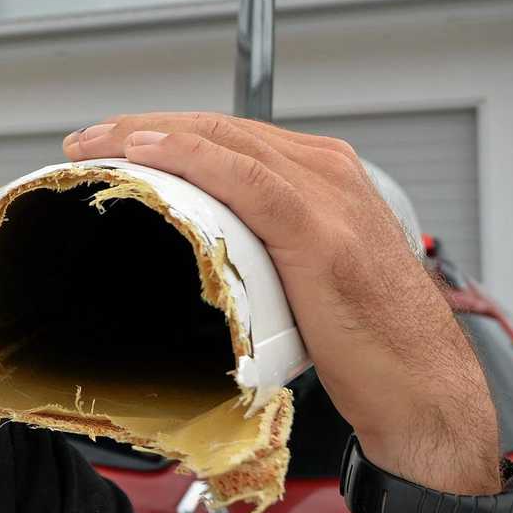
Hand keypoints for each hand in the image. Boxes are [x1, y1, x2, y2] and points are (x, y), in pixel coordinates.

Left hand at [63, 112, 500, 493]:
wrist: (424, 386)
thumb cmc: (370, 340)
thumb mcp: (309, 273)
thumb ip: (264, 243)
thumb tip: (203, 249)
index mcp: (325, 177)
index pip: (228, 135)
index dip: (163, 130)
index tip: (113, 142)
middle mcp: (328, 173)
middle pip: (218, 129)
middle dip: (143, 126)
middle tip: (88, 141)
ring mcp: (327, 196)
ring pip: (222, 141)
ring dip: (148, 134)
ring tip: (97, 146)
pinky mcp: (320, 232)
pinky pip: (243, 178)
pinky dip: (191, 157)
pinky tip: (150, 151)